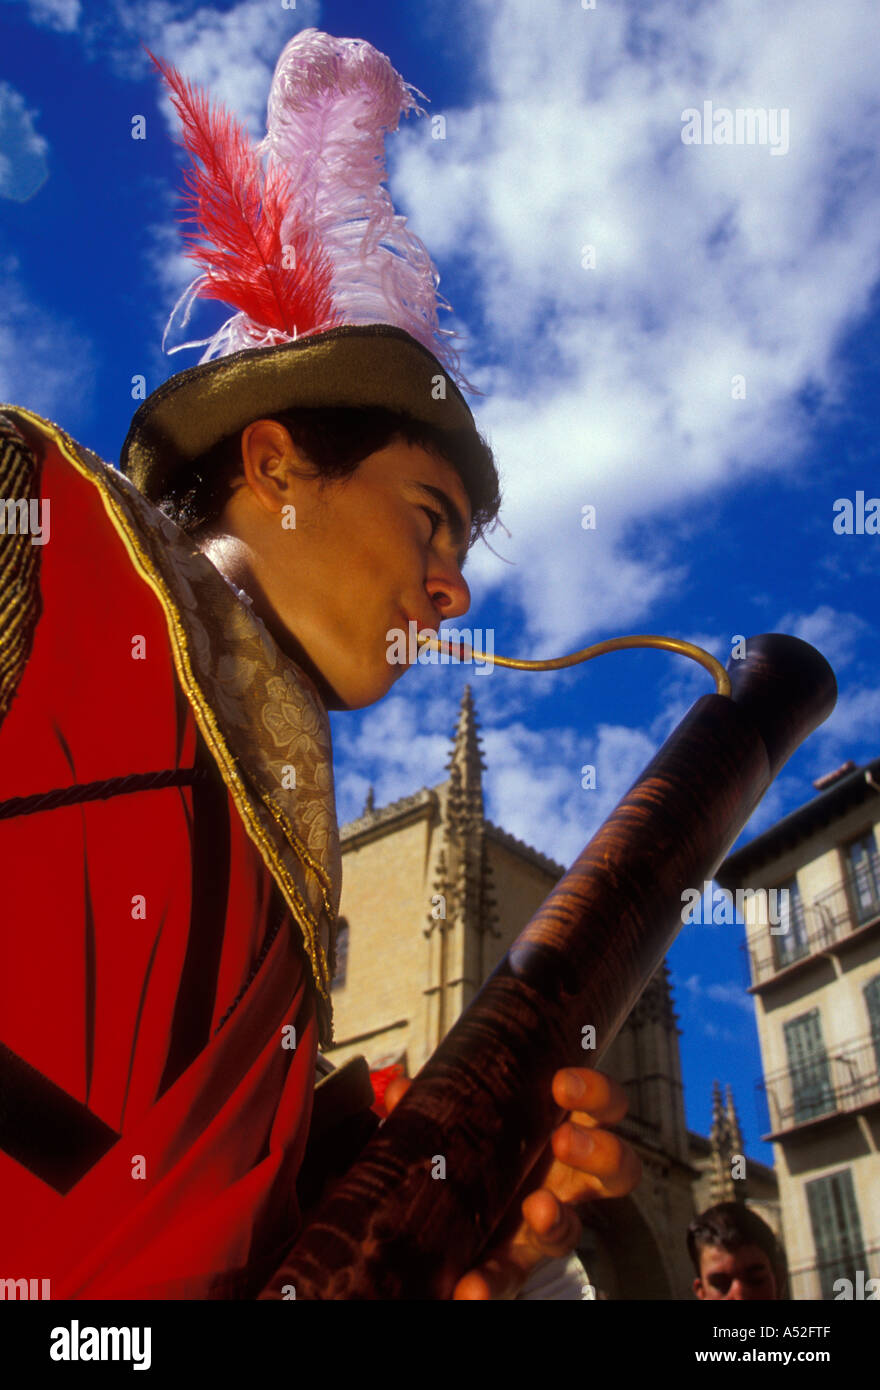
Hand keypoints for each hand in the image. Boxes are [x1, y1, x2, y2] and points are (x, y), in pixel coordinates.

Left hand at [384, 1067, 641, 1299]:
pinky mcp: (516, 1268)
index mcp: (566, 1133)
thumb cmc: (479, 1151)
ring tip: (539, 1210)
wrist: (464, 1220)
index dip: (595, 1092)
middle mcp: (569, 1184)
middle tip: (564, 1140)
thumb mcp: (465, 1123)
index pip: (603, 1106)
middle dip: (598, 1151)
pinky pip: (512, 1279)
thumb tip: (401, 1086)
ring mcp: (547, 1229)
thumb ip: (438, 1107)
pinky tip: (471, 1288)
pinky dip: (490, 1285)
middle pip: (618, 1166)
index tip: (562, 1082)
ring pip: (579, 1227)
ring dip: (561, 1219)